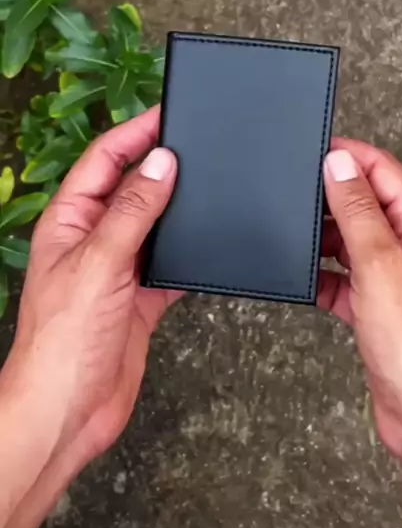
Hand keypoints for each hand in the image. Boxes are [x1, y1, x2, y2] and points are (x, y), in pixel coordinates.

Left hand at [6, 106, 178, 466]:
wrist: (67, 414)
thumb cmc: (62, 343)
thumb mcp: (99, 264)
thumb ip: (133, 213)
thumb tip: (162, 164)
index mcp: (70, 221)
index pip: (104, 160)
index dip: (135, 133)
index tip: (171, 113)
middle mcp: (93, 240)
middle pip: (132, 188)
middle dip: (162, 165)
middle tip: (202, 143)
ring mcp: (117, 270)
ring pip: (154, 225)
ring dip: (179, 208)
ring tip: (213, 184)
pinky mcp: (140, 299)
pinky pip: (170, 265)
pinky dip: (190, 254)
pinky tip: (211, 244)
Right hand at [319, 139, 401, 465]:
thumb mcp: (381, 264)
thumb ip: (359, 212)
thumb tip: (340, 165)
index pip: (386, 173)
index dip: (352, 156)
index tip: (314, 149)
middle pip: (369, 206)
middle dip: (333, 196)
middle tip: (295, 191)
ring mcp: (395, 283)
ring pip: (353, 245)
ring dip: (325, 238)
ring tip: (293, 233)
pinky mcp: (378, 313)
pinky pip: (345, 283)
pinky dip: (323, 279)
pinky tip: (303, 280)